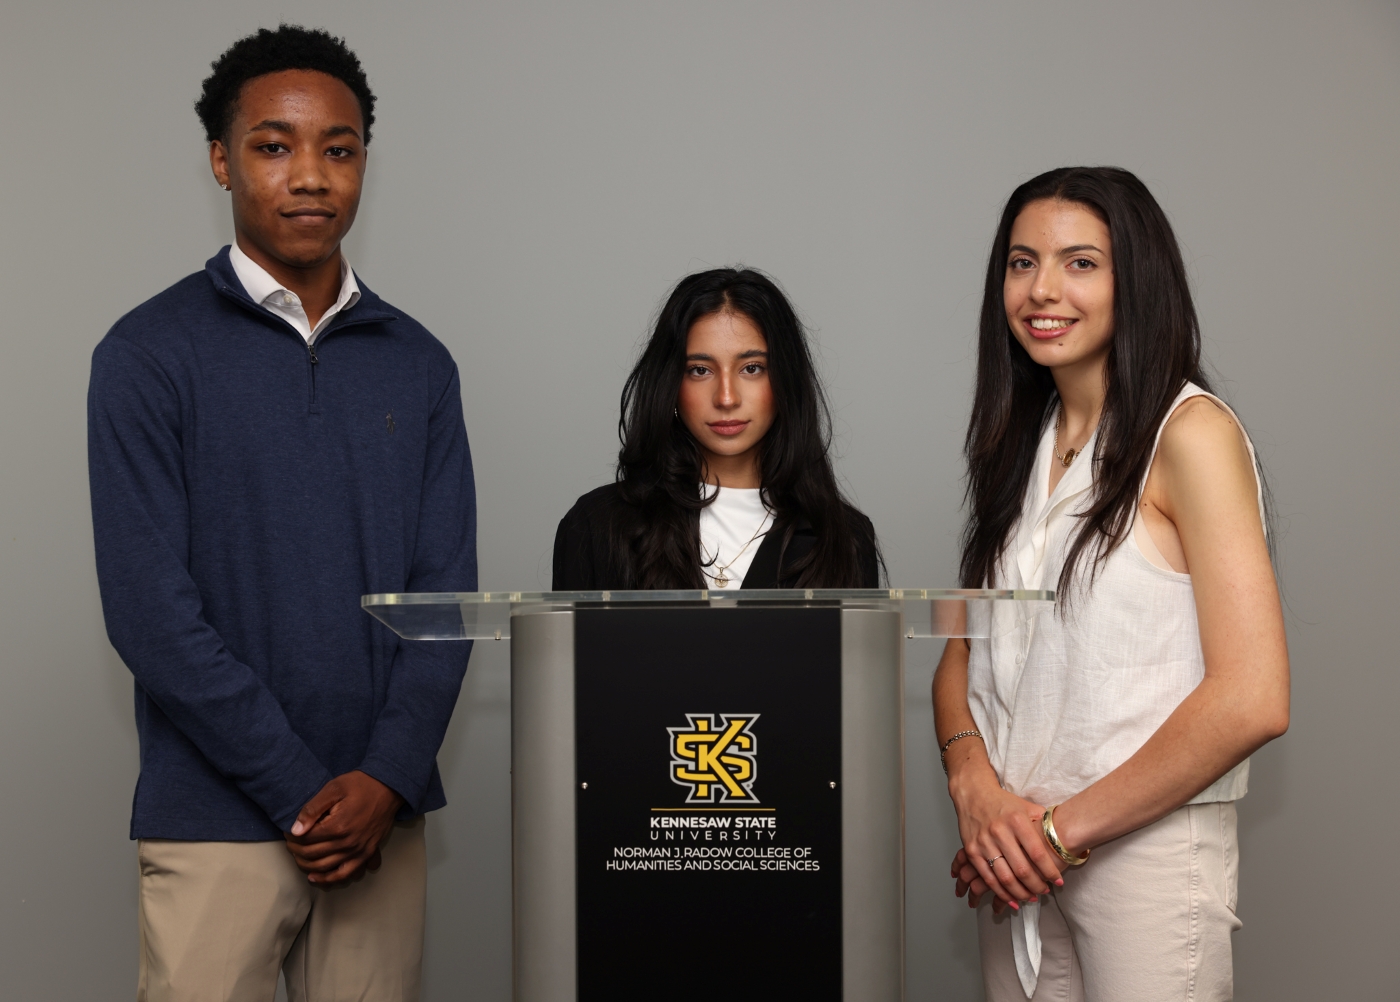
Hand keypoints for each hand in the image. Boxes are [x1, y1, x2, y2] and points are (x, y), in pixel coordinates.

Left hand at [284, 771, 404, 886]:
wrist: (389, 787)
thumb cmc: (360, 785)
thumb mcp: (334, 789)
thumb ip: (313, 809)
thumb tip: (295, 830)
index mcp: (337, 826)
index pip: (306, 839)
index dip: (292, 837)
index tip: (288, 832)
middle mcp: (347, 843)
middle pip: (312, 855)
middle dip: (296, 850)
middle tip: (290, 843)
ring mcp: (358, 851)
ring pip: (324, 867)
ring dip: (306, 865)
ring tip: (298, 856)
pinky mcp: (366, 854)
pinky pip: (344, 874)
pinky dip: (328, 879)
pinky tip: (315, 877)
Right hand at [948, 764, 1065, 906]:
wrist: (973, 794)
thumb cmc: (1002, 802)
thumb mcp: (1026, 806)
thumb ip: (1043, 822)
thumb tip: (1061, 838)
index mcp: (1016, 820)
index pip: (1037, 853)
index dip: (1050, 871)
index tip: (1058, 881)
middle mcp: (999, 832)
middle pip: (1022, 869)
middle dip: (1037, 886)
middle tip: (1045, 891)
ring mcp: (984, 842)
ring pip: (1005, 877)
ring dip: (1020, 893)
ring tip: (1031, 897)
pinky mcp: (971, 851)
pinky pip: (988, 877)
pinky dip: (1001, 892)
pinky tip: (1012, 899)